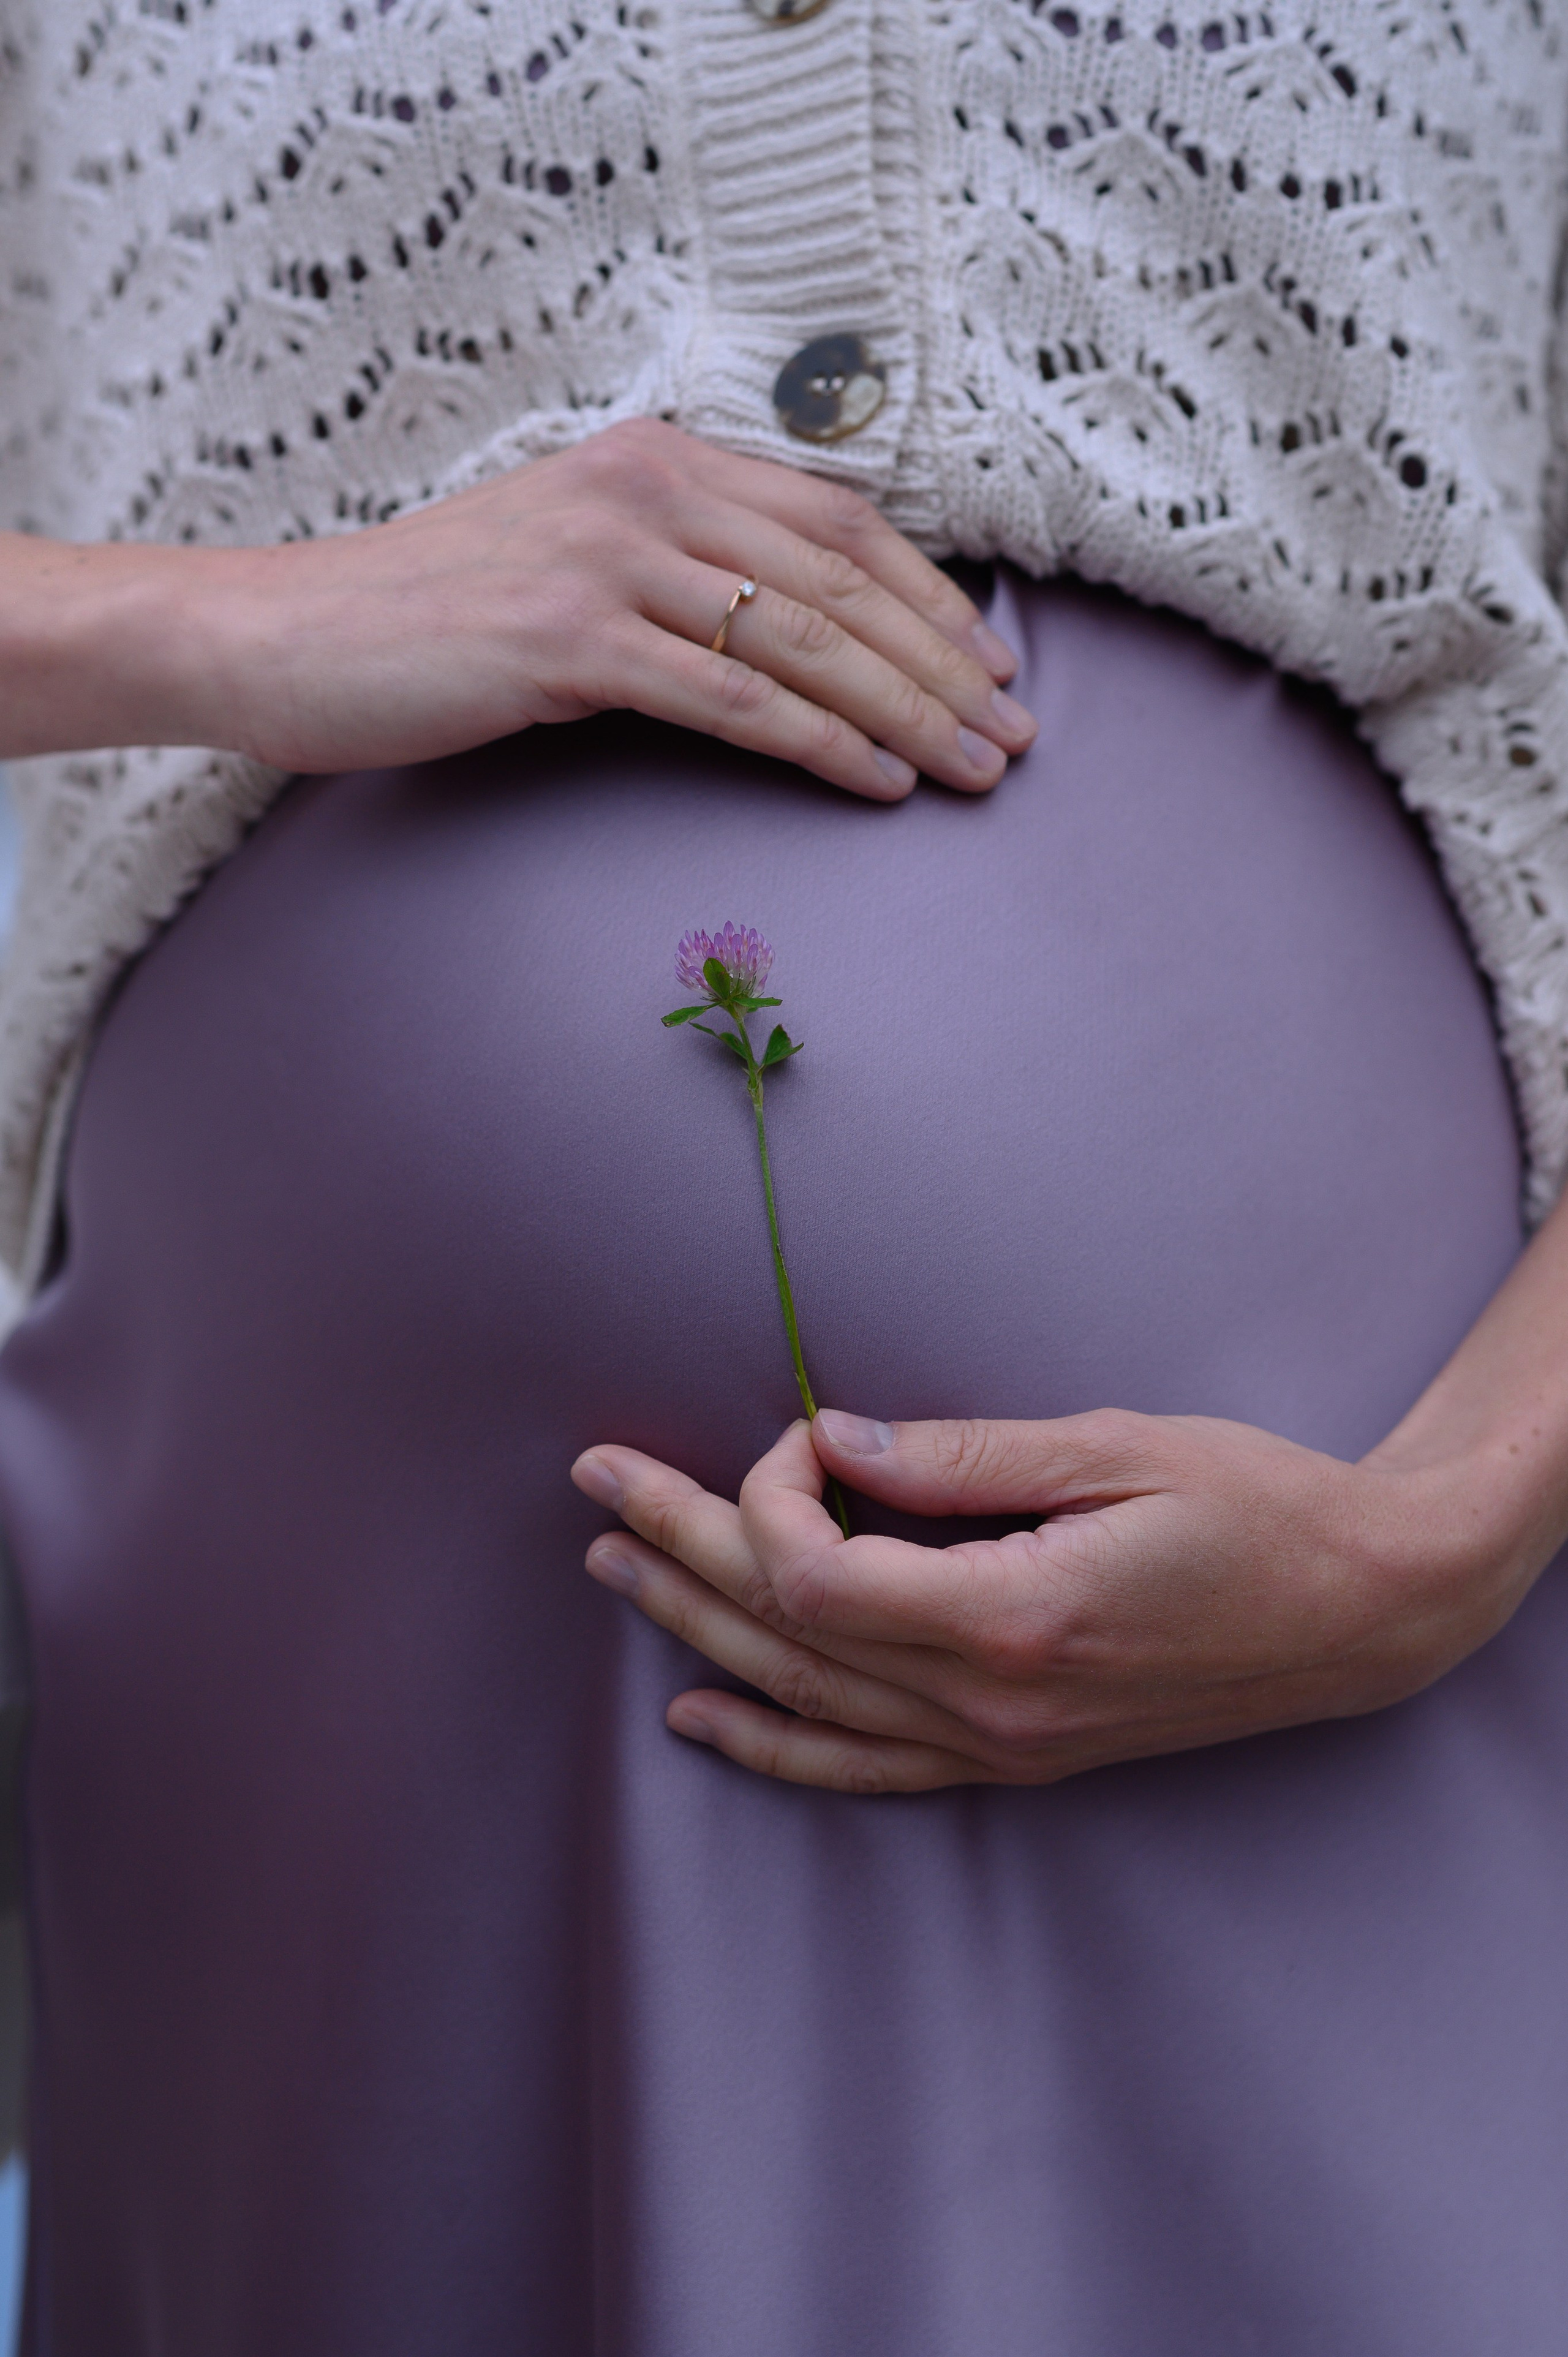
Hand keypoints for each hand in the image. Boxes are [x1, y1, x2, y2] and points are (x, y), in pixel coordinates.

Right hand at [31, 418, 1032, 787]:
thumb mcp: (572, 560)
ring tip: (973, 770)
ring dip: (907, 712)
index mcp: (657, 460)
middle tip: (1015, 734)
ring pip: (804, 642)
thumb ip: (678, 570)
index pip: (837, 521)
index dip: (931, 596)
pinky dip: (819, 744)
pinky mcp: (570, 641)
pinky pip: (733, 700)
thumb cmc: (434, 615)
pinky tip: (878, 784)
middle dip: (945, 665)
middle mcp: (645, 491)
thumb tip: (792, 633)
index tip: (993, 663)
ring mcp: (608, 561)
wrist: (286, 635)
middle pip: (842, 581)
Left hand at [570, 1408, 1536, 1791]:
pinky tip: (704, 1717)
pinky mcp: (1020, 1756)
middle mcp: (993, 1704)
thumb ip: (956, 1454)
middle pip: (788, 1632)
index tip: (793, 1429)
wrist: (1362, 1607)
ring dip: (699, 1634)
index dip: (769, 1494)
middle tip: (594, 1486)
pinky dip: (777, 1744)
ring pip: (808, 1701)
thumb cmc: (1256, 1506)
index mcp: (1012, 1618)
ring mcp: (1004, 1745)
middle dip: (678, 1552)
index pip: (819, 1571)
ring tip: (615, 1574)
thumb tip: (826, 1435)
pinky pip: (868, 1766)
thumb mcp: (1114, 1449)